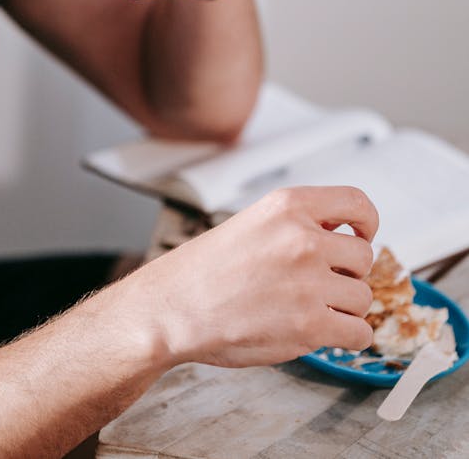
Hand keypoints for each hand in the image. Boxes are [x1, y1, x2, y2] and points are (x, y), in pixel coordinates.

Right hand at [138, 186, 377, 368]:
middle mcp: (302, 239)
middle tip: (320, 285)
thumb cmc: (204, 271)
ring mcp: (309, 283)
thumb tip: (340, 237)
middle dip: (347, 274)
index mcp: (287, 206)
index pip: (357, 202)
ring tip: (311, 309)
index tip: (362, 235)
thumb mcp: (252, 224)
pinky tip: (326, 333)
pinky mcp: (310, 326)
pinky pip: (359, 332)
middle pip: (364, 257)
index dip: (367, 223)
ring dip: (344, 308)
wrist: (173, 309)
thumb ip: (297, 225)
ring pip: (363, 297)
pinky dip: (348, 337)